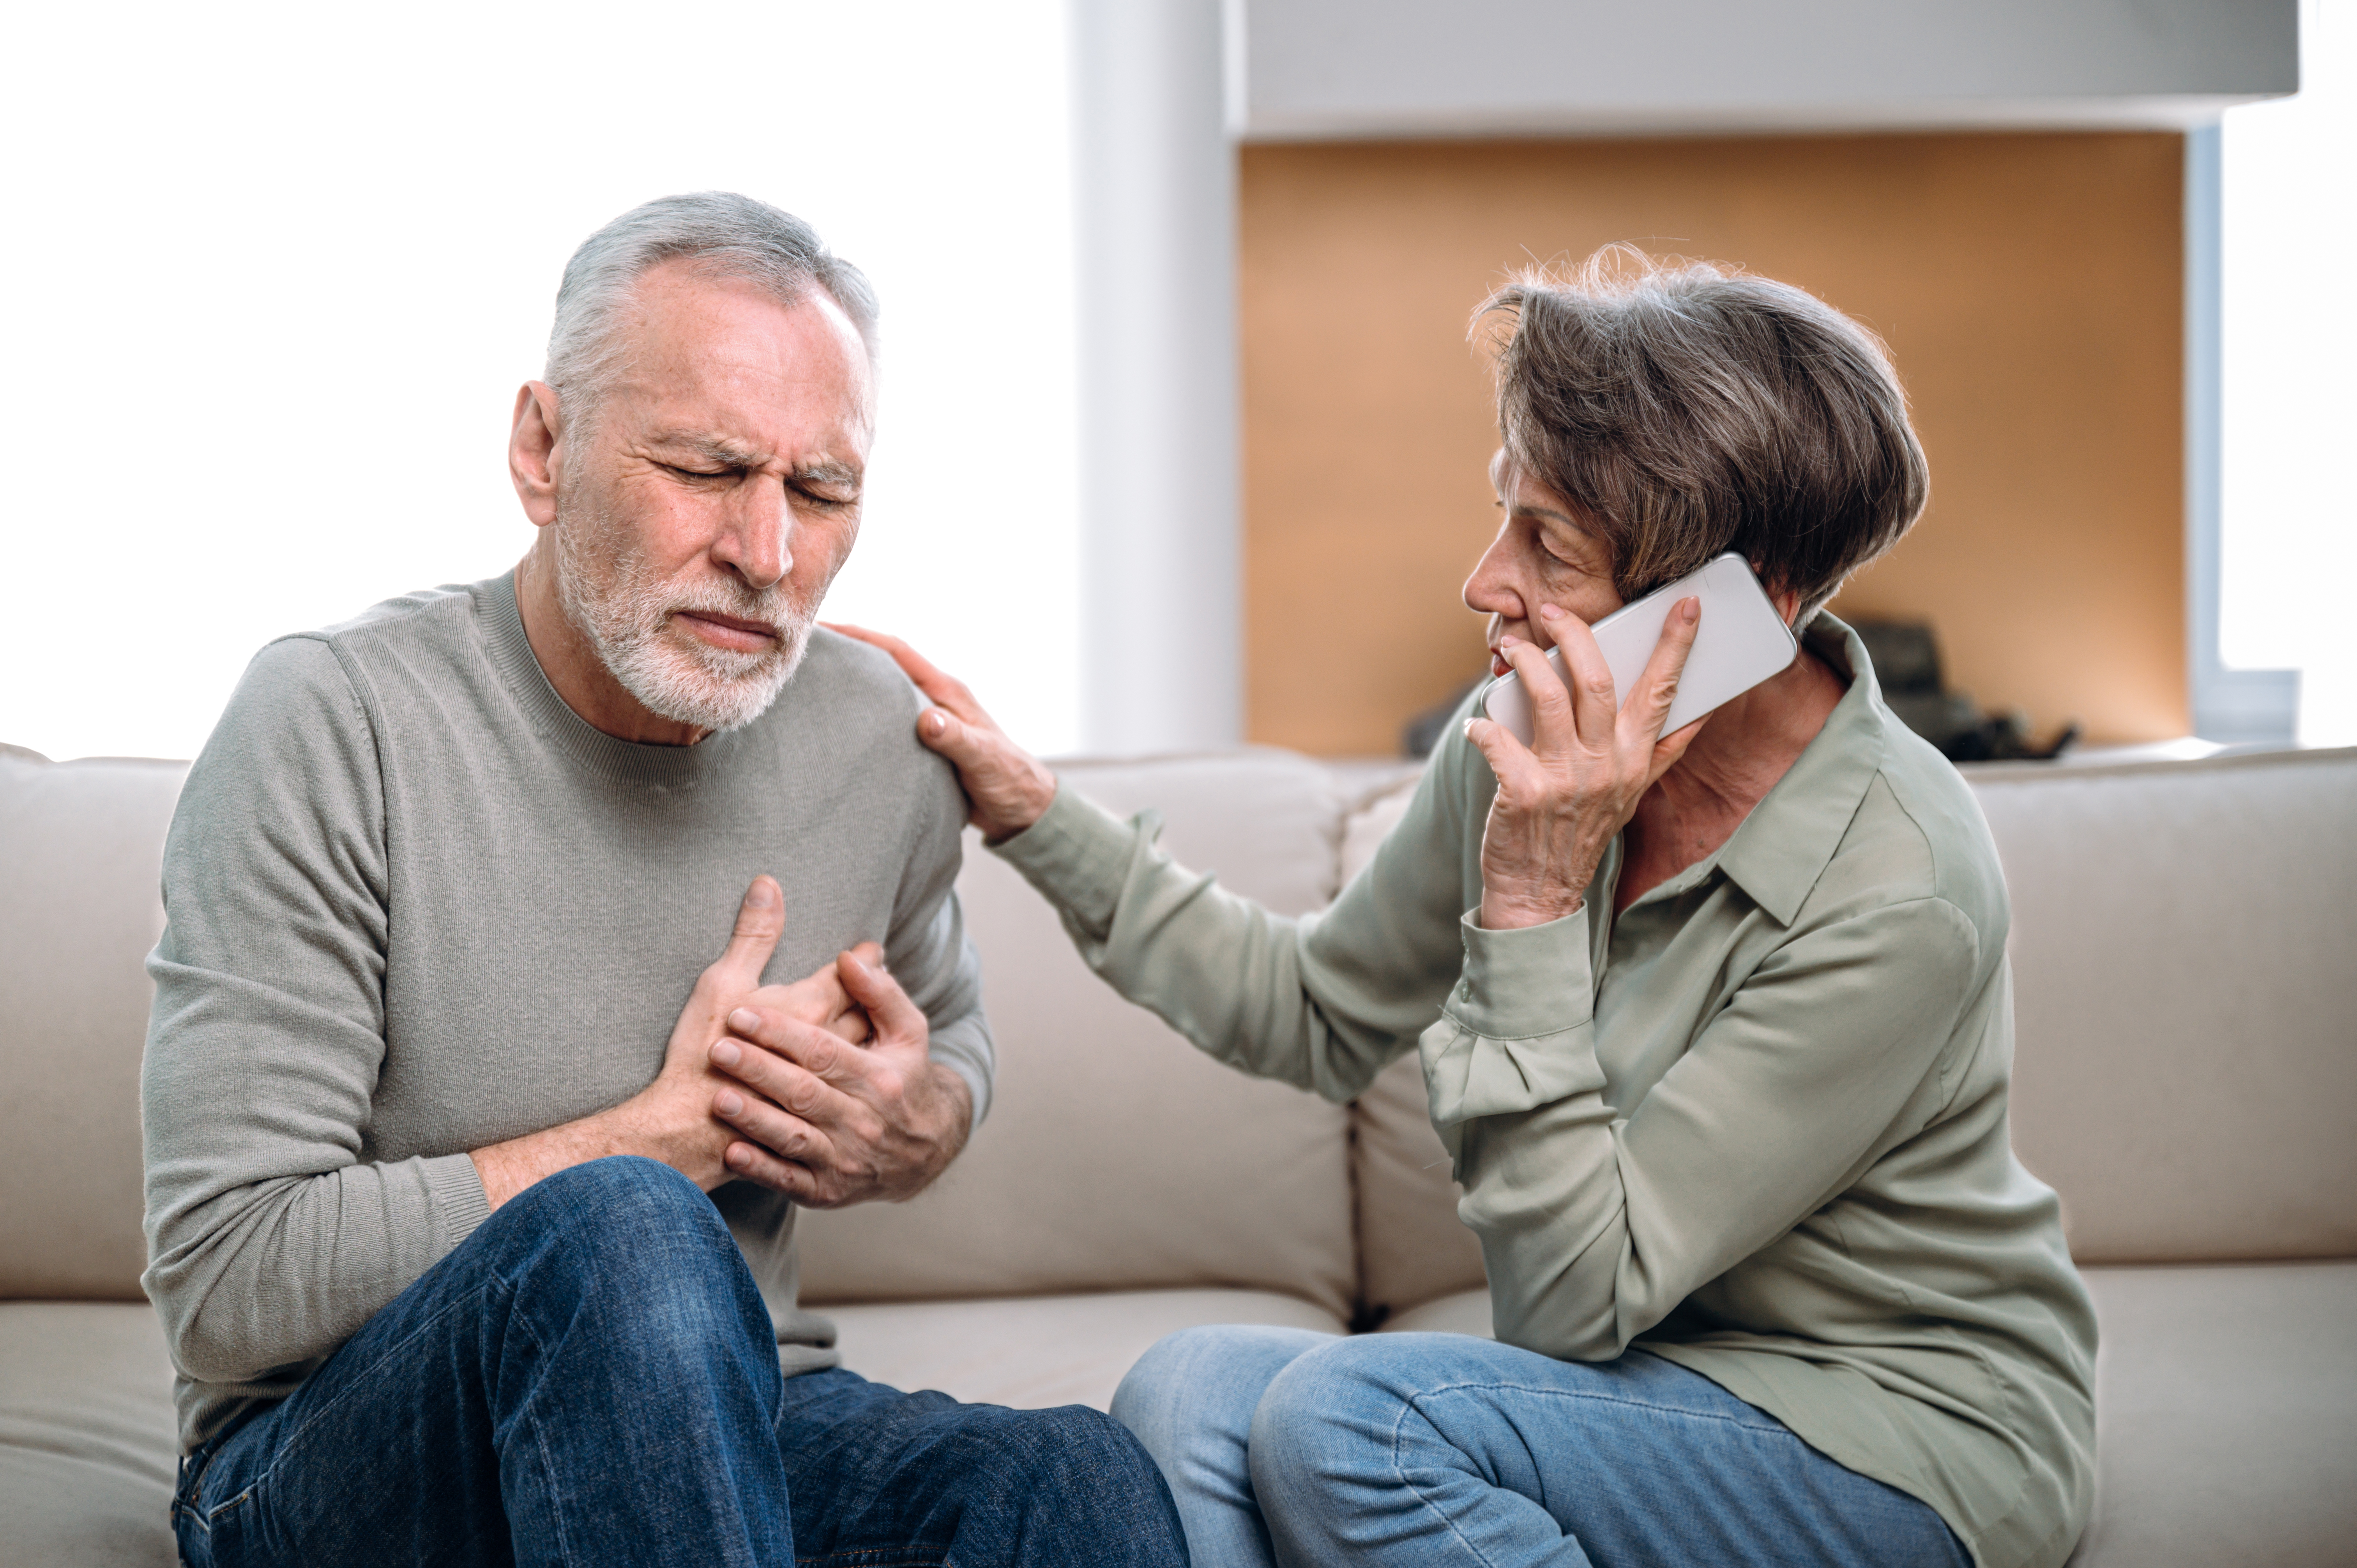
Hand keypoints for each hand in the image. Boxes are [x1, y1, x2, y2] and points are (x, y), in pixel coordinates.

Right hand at [468, 877, 871, 1207]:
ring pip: (859, 1062)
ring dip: (867, 1043)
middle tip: (882, 983)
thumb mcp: (724, 982)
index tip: (873, 948)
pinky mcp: (812, 1121)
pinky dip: (847, 1090)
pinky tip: (849, 1087)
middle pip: (864, 1018)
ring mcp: (823, 1090)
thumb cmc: (701, 1051)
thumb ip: (753, 935)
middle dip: (874, 998)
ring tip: (874, 1031)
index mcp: (812, 1010)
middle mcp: (828, 1050)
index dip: (863, 959)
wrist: (688, 1130)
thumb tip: (769, 884)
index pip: (850, 977)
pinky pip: (839, 1102)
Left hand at [704, 945, 971, 1206]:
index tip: (741, 1013)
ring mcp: (845, 1159)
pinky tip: (732, 1152)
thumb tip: (850, 956)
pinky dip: (761, 1169)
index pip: (824, 1051)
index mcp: (879, 1078)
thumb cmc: (906, 1078)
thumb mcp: (909, 1033)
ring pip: (795, 1138)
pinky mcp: (827, 1190)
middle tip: (717, 1049)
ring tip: (718, 1097)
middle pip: (804, 1092)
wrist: (924, 1152)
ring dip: (755, 1120)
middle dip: (759, 1070)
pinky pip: (790, 1181)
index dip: (781, 1032)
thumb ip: (880, 993)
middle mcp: (864, 1121)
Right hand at [827, 622, 1057, 842]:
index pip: (897, 652)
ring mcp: (928, 720)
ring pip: (883, 693)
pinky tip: (840, 726)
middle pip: (884, 665)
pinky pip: (887, 721)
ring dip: (854, 684)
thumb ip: (956, 739)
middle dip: (848, 653)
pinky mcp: (924, 743)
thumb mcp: (984, 759)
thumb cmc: (1009, 780)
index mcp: (947, 692)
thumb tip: (927, 720)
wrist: (1021, 809)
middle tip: (806, 650)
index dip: (862, 636)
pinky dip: (864, 716)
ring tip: (812, 682)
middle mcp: (934, 699)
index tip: (826, 627)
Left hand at [1462, 598, 1706, 930]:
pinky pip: (1496, 739)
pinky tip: (1476, 724)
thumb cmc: (1581, 835)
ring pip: (1548, 698)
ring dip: (1524, 664)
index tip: (1686, 605)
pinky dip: (1481, 725)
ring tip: (1510, 650)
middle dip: (1575, 635)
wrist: (1540, 895)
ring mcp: (1565, 779)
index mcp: (1634, 759)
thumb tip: (1696, 716)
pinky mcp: (1523, 792)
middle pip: (1598, 681)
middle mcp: (1605, 766)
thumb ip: (1661, 754)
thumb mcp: (1632, 797)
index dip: (1675, 646)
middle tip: (1554, 611)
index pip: (1662, 692)